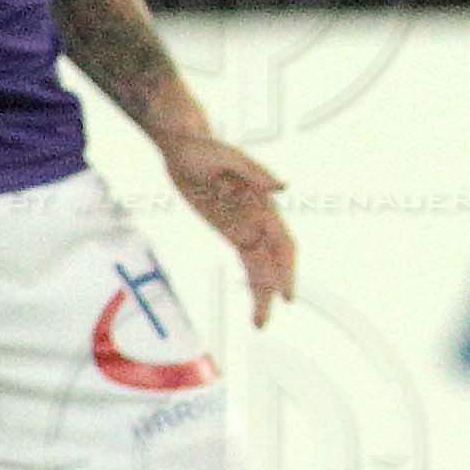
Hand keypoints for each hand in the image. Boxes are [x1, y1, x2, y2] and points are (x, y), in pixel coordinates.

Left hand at [166, 132, 294, 325]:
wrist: (183, 145)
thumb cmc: (203, 148)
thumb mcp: (226, 157)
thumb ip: (255, 172)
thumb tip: (283, 187)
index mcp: (262, 204)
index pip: (281, 243)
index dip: (286, 270)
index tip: (286, 296)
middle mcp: (259, 218)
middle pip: (272, 263)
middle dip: (272, 292)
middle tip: (263, 322)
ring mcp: (246, 226)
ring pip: (260, 267)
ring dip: (262, 294)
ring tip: (258, 324)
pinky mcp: (230, 231)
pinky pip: (246, 261)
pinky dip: (251, 282)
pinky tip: (253, 301)